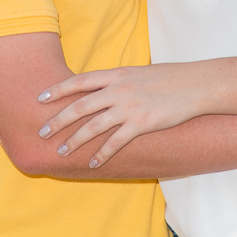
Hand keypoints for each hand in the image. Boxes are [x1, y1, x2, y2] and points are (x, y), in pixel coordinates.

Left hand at [37, 64, 204, 166]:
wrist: (195, 84)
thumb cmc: (169, 78)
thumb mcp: (139, 72)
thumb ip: (119, 80)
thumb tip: (102, 88)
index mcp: (117, 74)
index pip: (80, 81)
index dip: (58, 90)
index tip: (40, 98)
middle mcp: (119, 89)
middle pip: (80, 106)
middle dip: (58, 120)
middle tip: (42, 132)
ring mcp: (129, 107)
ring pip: (93, 126)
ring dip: (75, 140)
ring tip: (62, 152)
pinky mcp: (141, 123)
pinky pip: (116, 142)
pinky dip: (102, 154)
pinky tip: (94, 164)